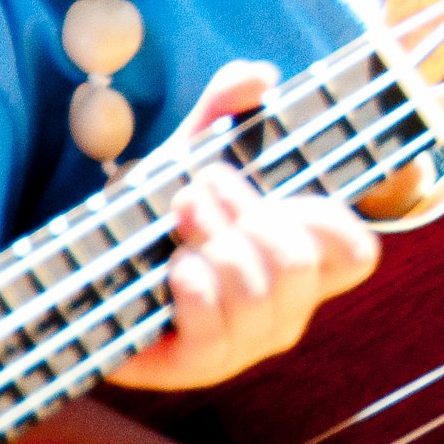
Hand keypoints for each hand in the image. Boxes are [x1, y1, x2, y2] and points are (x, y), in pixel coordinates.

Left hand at [106, 62, 380, 390]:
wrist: (87, 270)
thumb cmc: (155, 214)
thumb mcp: (192, 153)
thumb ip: (225, 107)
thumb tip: (259, 76)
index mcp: (301, 264)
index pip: (357, 256)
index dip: (332, 222)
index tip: (283, 189)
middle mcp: (285, 310)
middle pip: (296, 263)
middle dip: (245, 214)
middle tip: (200, 186)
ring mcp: (246, 344)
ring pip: (255, 291)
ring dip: (211, 240)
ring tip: (179, 214)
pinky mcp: (199, 367)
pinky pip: (214, 326)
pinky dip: (191, 284)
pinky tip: (170, 268)